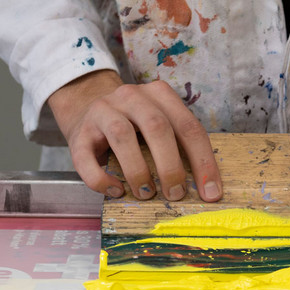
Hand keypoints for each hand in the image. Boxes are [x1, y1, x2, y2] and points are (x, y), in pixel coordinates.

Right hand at [47, 71, 221, 201]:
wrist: (86, 109)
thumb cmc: (134, 126)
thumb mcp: (160, 126)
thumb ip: (179, 145)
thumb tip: (205, 187)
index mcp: (160, 95)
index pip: (189, 127)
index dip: (203, 162)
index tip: (210, 192)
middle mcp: (131, 97)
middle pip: (157, 127)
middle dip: (170, 166)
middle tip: (176, 194)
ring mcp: (103, 111)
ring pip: (122, 136)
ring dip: (138, 171)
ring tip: (147, 194)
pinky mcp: (79, 133)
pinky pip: (86, 158)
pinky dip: (102, 180)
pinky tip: (116, 191)